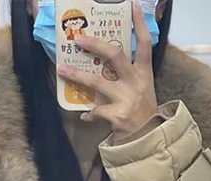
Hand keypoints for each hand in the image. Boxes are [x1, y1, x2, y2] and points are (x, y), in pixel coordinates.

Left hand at [57, 0, 157, 135]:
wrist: (149, 137)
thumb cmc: (144, 110)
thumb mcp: (144, 87)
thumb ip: (130, 73)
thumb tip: (108, 60)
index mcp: (144, 72)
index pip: (144, 43)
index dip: (139, 23)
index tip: (132, 5)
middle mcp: (135, 81)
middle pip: (115, 55)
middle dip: (95, 44)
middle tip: (78, 38)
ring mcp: (125, 98)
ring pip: (96, 82)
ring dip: (77, 75)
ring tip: (61, 69)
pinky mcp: (116, 115)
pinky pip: (96, 111)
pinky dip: (89, 113)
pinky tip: (84, 115)